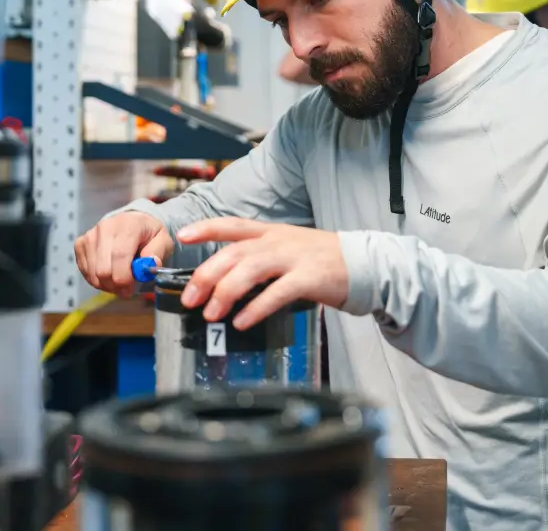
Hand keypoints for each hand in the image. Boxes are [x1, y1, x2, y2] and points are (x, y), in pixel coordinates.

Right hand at [74, 212, 173, 296]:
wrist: (132, 221)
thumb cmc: (148, 234)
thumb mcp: (163, 240)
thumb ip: (158, 252)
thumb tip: (150, 264)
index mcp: (128, 225)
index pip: (119, 256)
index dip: (123, 279)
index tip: (129, 290)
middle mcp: (105, 228)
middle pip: (103, 268)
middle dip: (115, 285)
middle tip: (125, 290)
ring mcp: (90, 235)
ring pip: (92, 272)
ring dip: (106, 284)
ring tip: (118, 281)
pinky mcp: (80, 243)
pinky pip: (84, 271)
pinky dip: (96, 279)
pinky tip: (108, 275)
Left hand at [176, 218, 347, 329]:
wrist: (365, 263)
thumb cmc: (322, 260)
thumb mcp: (288, 248)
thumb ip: (259, 257)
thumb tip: (225, 281)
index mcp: (271, 231)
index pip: (232, 224)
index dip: (205, 228)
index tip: (182, 236)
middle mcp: (279, 241)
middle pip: (234, 252)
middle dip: (206, 274)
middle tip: (190, 298)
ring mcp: (294, 258)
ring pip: (251, 269)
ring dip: (226, 291)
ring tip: (212, 313)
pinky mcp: (310, 278)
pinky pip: (277, 292)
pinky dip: (257, 307)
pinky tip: (243, 321)